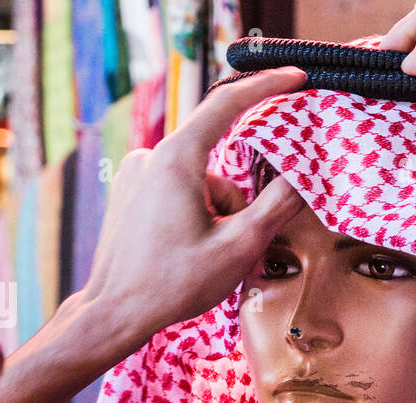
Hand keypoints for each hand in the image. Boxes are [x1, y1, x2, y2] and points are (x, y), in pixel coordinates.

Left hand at [79, 67, 309, 357]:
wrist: (114, 313)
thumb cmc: (170, 284)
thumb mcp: (238, 247)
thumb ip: (276, 205)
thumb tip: (302, 176)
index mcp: (177, 159)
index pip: (228, 103)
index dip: (266, 86)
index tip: (294, 77)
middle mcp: (151, 157)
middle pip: (219, 163)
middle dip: (237, 204)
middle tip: (234, 245)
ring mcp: (137, 173)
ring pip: (201, 183)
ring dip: (215, 216)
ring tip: (204, 256)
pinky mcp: (131, 192)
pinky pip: (179, 192)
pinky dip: (194, 217)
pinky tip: (185, 251)